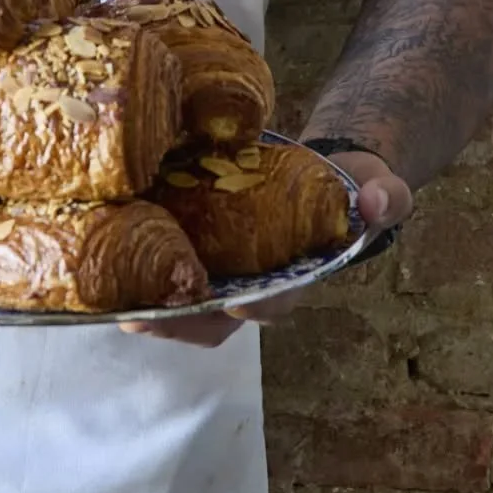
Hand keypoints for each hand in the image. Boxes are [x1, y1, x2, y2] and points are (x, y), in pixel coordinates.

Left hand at [121, 149, 413, 343]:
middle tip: (147, 317)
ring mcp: (219, 266)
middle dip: (182, 321)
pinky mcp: (193, 240)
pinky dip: (138, 268)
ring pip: (181, 302)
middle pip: (214, 319)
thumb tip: (379, 199)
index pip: (273, 302)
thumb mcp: (379, 190)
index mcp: (293, 278)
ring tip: (114, 303)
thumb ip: (387, 197)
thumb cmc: (351, 190)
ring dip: (150, 305)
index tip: (238, 304)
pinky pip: (164, 266)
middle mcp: (251, 283)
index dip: (256, 307)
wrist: (323, 171)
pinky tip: (105, 262)